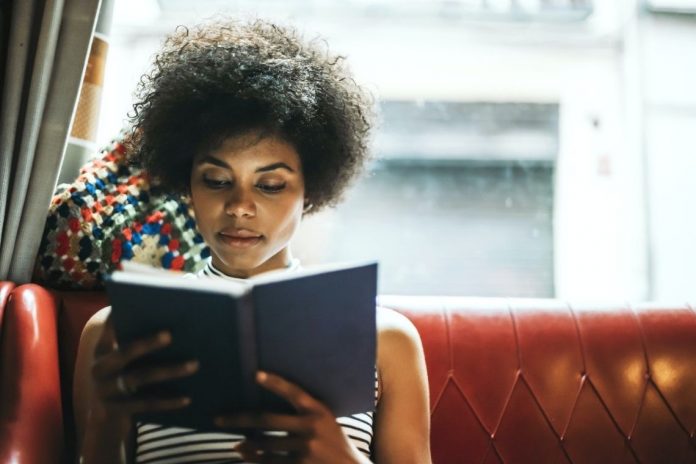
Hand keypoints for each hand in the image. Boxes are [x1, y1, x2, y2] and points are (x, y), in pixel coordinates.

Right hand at [90, 315, 197, 421]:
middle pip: (125, 352)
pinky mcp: (116, 411)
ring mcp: (105, 391)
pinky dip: (168, 401)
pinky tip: (188, 398)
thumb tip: (174, 323)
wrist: (105, 421)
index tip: (138, 301)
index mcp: (102, 350)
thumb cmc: (124, 380)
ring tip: (194, 364)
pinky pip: (146, 404)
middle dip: (148, 343)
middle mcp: (99, 368)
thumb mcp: (124, 362)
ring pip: (140, 378)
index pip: (109, 327)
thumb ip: (137, 343)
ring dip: (170, 370)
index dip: (119, 315)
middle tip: (171, 334)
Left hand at [215, 371, 369, 463]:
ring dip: (247, 444)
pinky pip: (269, 462)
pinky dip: (254, 459)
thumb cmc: (334, 443)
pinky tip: (245, 455)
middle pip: (267, 419)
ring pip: (264, 444)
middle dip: (239, 418)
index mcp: (318, 410)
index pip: (293, 392)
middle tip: (218, 419)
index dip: (275, 382)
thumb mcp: (325, 421)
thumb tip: (266, 414)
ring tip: (236, 443)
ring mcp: (305, 448)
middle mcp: (311, 427)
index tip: (255, 374)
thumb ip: (304, 414)